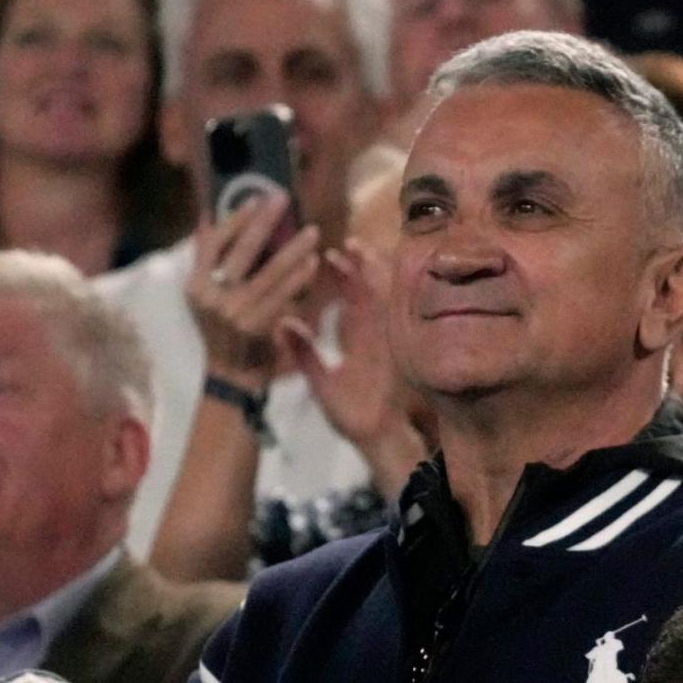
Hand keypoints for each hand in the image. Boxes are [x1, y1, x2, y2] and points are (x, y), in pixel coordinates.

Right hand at [187, 195, 319, 390]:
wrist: (228, 378)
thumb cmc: (221, 332)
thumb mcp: (203, 297)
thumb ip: (206, 260)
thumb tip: (209, 217)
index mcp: (194, 285)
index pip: (212, 243)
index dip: (234, 220)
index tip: (254, 199)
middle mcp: (211, 297)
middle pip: (241, 251)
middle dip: (263, 222)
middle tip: (283, 198)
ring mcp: (233, 312)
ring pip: (268, 272)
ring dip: (292, 249)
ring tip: (312, 231)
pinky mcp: (256, 326)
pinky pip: (282, 296)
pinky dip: (298, 278)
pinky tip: (313, 263)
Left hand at [278, 239, 427, 498]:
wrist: (376, 438)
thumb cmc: (350, 414)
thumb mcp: (321, 381)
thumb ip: (304, 354)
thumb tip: (283, 324)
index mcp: (358, 340)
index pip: (352, 300)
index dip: (345, 276)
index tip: (332, 255)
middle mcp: (376, 336)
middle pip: (372, 292)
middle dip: (364, 267)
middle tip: (351, 245)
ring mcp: (390, 342)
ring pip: (386, 300)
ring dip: (376, 277)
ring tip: (360, 253)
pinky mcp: (399, 352)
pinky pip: (396, 321)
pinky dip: (392, 299)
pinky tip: (384, 282)